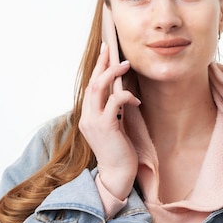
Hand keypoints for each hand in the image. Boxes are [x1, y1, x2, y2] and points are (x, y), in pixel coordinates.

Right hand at [78, 43, 140, 199]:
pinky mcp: (106, 127)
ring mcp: (93, 121)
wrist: (117, 174)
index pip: (90, 86)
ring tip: (125, 65)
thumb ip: (113, 109)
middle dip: (102, 63)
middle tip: (111, 48)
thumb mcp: (114, 125)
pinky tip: (136, 100)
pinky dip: (126, 96)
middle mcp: (86, 117)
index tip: (105, 51)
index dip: (97, 67)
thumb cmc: (119, 150)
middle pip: (91, 82)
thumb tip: (121, 90)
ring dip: (112, 73)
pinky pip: (114, 102)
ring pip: (98, 88)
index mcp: (87, 116)